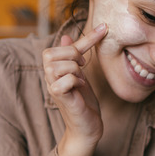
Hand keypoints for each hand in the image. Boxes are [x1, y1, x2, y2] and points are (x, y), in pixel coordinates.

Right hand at [42, 23, 107, 151]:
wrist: (87, 128)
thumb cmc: (84, 102)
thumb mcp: (80, 74)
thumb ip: (74, 56)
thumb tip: (66, 36)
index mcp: (54, 69)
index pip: (62, 46)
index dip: (85, 37)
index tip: (105, 27)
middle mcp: (49, 77)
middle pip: (51, 53)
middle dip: (73, 55)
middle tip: (83, 66)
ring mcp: (52, 87)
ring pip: (59, 65)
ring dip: (75, 69)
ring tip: (81, 79)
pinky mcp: (58, 97)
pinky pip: (64, 80)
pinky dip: (75, 81)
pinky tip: (80, 87)